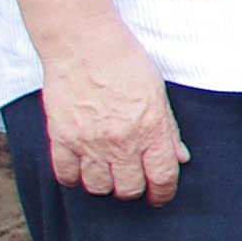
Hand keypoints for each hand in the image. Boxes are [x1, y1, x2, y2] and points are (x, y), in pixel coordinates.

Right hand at [37, 18, 187, 204]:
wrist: (83, 44)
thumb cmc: (126, 63)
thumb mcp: (159, 95)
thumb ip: (169, 130)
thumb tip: (180, 157)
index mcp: (151, 131)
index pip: (162, 178)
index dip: (163, 194)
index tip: (160, 196)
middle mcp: (121, 142)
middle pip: (128, 189)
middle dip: (134, 189)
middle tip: (132, 179)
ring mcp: (89, 142)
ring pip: (97, 187)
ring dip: (104, 185)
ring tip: (107, 173)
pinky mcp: (61, 137)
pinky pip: (64, 174)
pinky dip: (72, 178)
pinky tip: (80, 169)